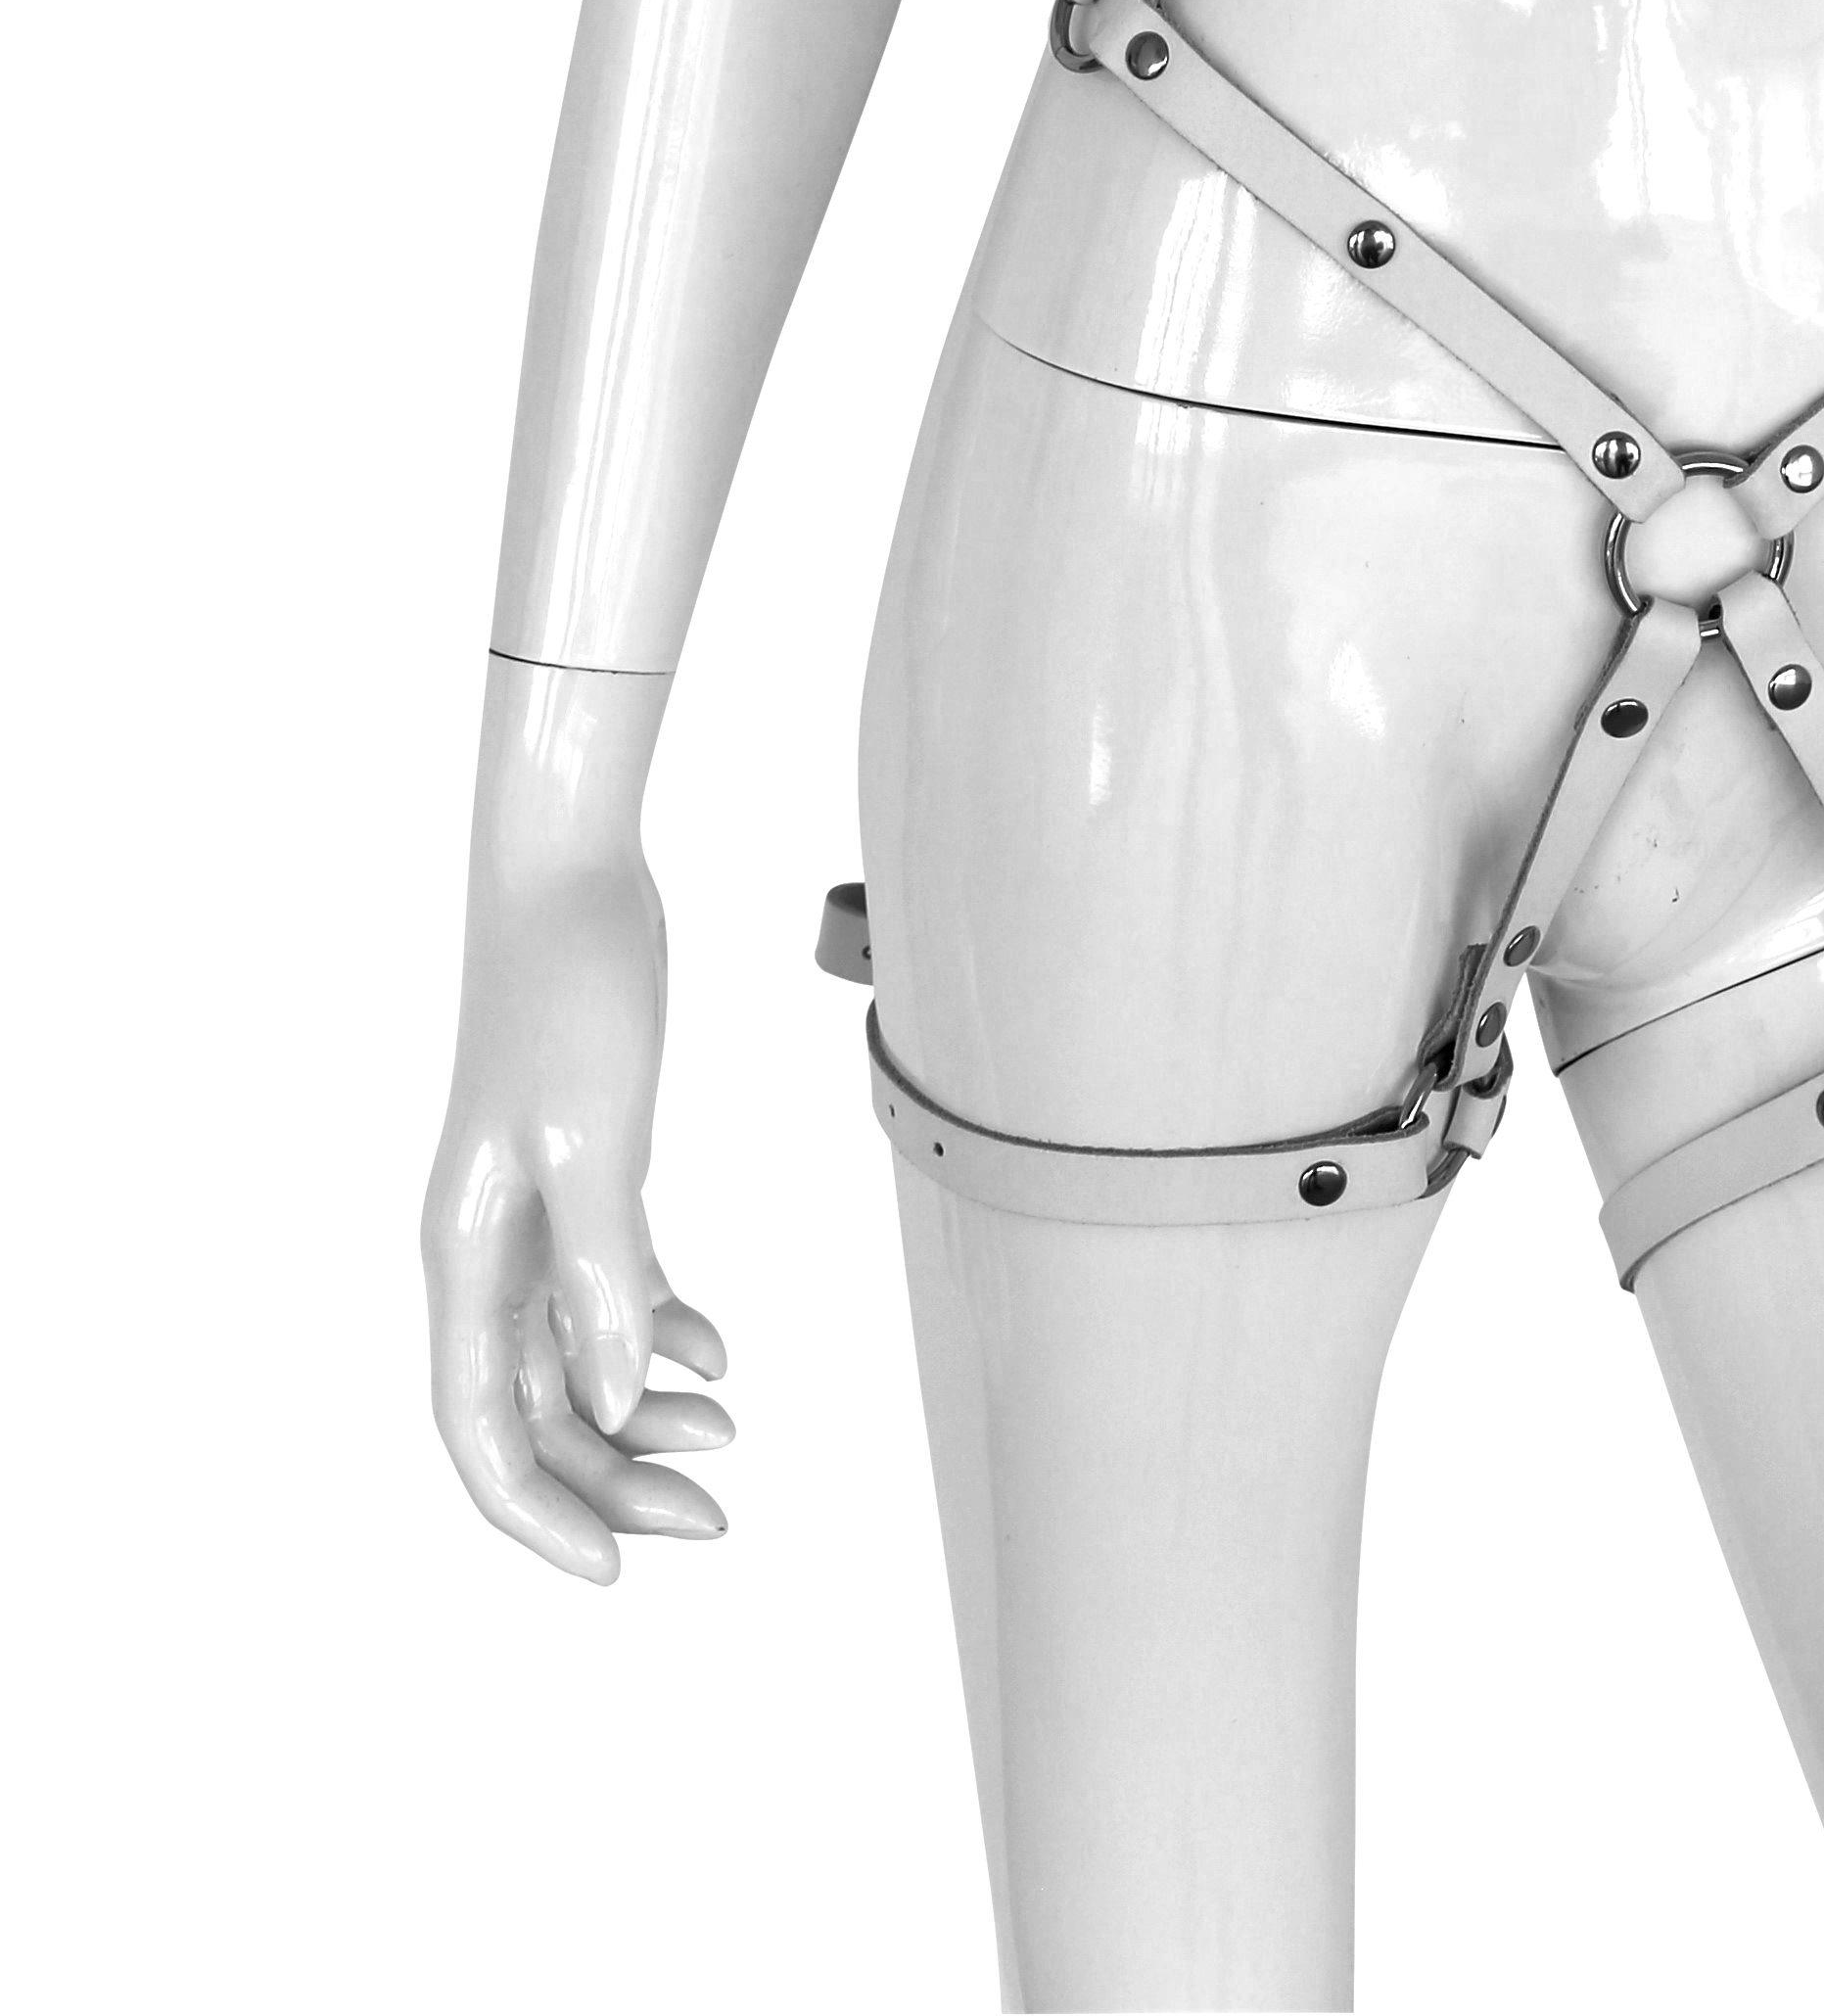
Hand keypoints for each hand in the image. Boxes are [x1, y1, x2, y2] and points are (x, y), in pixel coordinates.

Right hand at [423, 667, 732, 1579]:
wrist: (570, 875)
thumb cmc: (567, 992)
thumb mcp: (592, 1138)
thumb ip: (603, 1272)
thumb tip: (624, 1397)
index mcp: (465, 1255)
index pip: (482, 1430)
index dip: (538, 1514)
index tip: (612, 1574)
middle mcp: (486, 1249)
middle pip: (539, 1411)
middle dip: (617, 1478)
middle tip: (715, 1515)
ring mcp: (531, 1213)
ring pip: (578, 1357)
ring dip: (646, 1410)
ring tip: (731, 1435)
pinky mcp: (582, 1172)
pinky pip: (610, 1289)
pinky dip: (661, 1326)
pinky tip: (720, 1350)